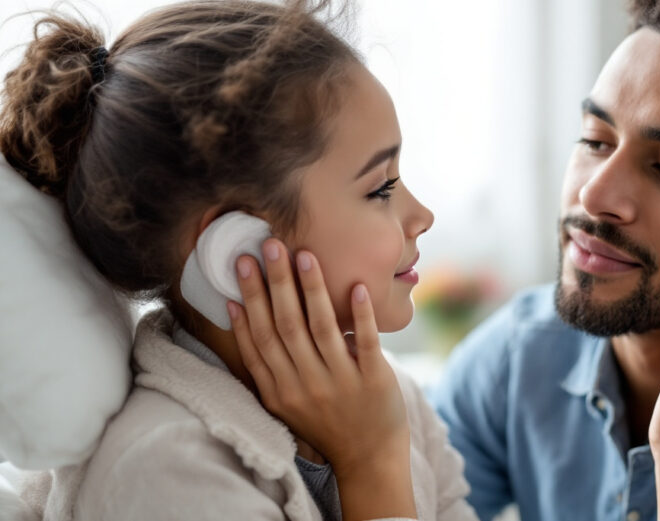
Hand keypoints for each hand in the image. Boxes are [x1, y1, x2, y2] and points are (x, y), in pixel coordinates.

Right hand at [226, 239, 409, 479]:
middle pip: (284, 327)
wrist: (369, 459)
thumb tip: (241, 311)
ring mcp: (339, 383)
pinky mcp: (373, 382)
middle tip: (269, 244)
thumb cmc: (325, 422)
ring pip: (320, 329)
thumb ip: (268, 364)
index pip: (258, 339)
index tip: (242, 264)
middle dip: (274, 283)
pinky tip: (357, 288)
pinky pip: (365, 343)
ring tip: (305, 254)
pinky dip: (359, 316)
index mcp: (279, 390)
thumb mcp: (286, 400)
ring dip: (312, 289)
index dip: (249, 300)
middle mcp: (305, 385)